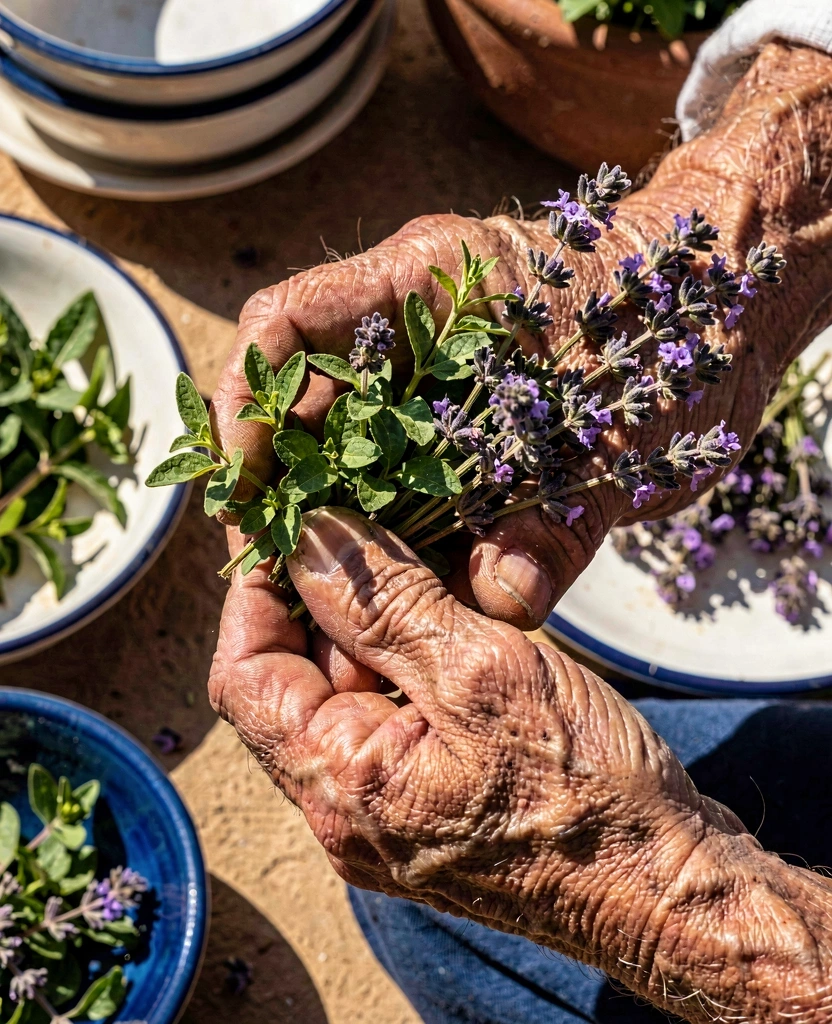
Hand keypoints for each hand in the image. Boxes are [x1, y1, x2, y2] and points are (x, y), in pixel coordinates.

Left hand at [210, 506, 831, 1022]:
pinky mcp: (435, 800)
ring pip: (349, 691)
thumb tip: (310, 537)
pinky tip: (447, 605)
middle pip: (294, 679)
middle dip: (319, 594)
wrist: (672, 891)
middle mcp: (348, 808)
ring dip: (371, 618)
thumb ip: (385, 603)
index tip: (285, 519)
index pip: (244, 674)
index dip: (255, 587)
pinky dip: (408, 653)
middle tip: (358, 514)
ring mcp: (392, 809)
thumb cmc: (591, 792)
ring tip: (411, 546)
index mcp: (341, 786)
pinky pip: (396, 712)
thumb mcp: (483, 672)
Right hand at [213, 42, 831, 629]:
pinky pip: (399, 479)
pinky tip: (390, 588)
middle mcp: (411, 324)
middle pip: (301, 404)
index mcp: (428, 282)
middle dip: (282, 492)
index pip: (285, 322)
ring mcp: (430, 372)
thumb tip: (497, 604)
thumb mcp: (626, 426)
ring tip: (326, 602)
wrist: (731, 299)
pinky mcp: (458, 421)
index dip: (245, 405)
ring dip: (331, 524)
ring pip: (345, 451)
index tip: (242, 489)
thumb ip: (559, 516)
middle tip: (282, 580)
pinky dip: (388, 533)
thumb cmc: (684, 332)